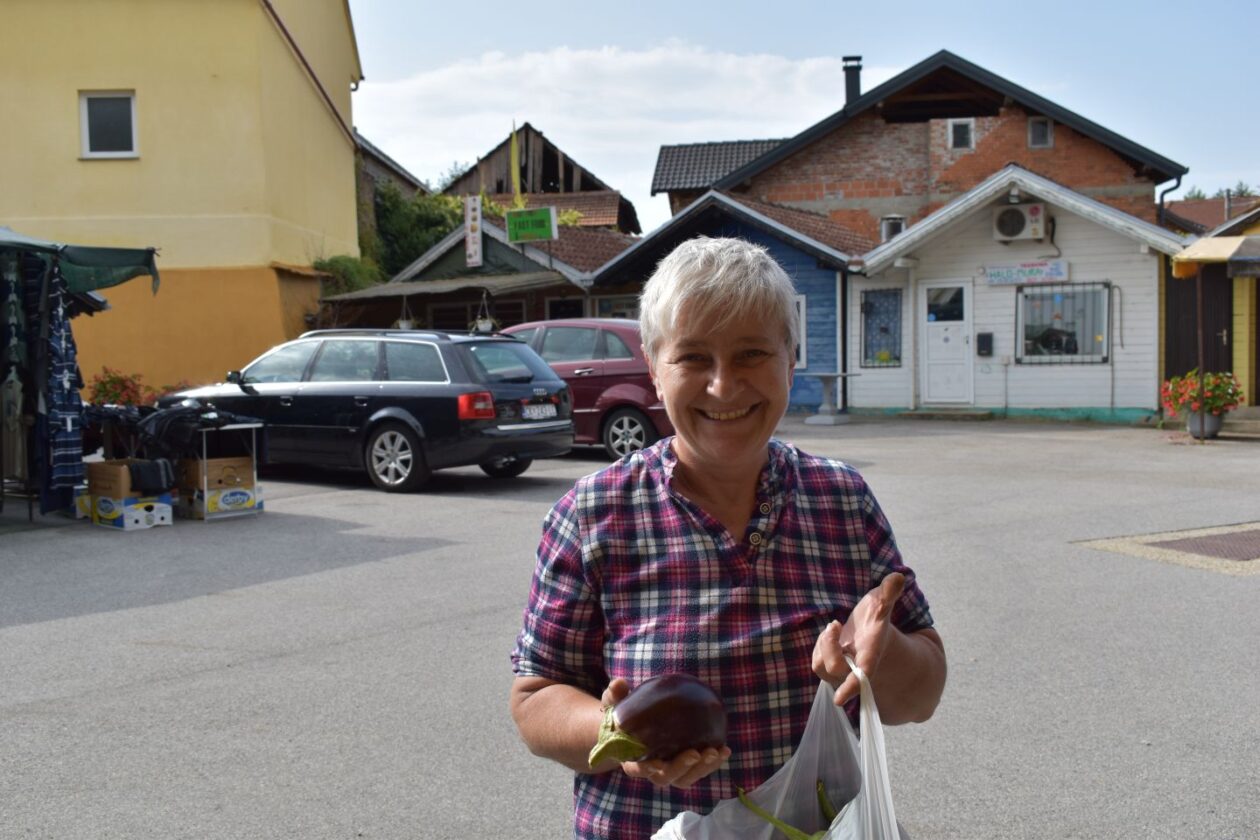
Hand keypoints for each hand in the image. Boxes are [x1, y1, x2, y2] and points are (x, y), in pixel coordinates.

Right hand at [599, 679, 731, 788]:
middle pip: (665, 778)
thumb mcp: (613, 705)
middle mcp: (650, 771)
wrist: (631, 729)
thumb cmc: (621, 718)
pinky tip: (725, 750)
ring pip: (685, 778)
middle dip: (682, 768)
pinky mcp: (684, 767)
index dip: (647, 769)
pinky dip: (712, 764)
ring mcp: (669, 771)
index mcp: (631, 759)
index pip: (638, 769)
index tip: (658, 763)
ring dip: (702, 769)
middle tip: (696, 753)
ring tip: (716, 752)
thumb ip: (614, 696)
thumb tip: (619, 682)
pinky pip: (698, 770)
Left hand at [812, 572, 904, 707]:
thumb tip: (898, 576)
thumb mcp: (881, 605)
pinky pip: (817, 662)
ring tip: (834, 629)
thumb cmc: (875, 621)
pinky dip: (819, 647)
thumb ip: (888, 593)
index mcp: (871, 656)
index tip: (839, 699)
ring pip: (821, 665)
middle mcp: (856, 667)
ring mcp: (842, 671)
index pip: (862, 675)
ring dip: (823, 645)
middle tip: (834, 624)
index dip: (852, 686)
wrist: (872, 637)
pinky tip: (830, 637)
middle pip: (833, 667)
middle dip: (828, 646)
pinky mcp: (830, 669)